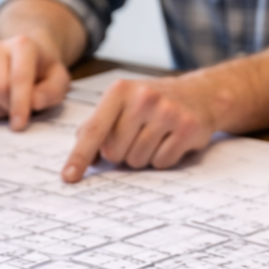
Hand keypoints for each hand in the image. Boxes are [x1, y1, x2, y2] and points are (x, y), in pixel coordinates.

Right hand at [0, 34, 70, 130]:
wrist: (27, 59)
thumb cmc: (44, 71)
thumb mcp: (59, 80)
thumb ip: (52, 91)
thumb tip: (34, 103)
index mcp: (22, 45)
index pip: (19, 77)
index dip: (20, 104)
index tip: (20, 124)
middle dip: (11, 108)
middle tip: (24, 113)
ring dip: (2, 112)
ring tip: (15, 104)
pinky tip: (3, 104)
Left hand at [61, 77, 216, 181]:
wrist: (200, 94)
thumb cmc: (153, 103)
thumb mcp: (122, 104)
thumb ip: (98, 127)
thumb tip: (88, 159)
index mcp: (120, 91)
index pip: (94, 130)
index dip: (80, 156)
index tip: (69, 176)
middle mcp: (143, 98)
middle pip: (116, 153)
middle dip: (123, 153)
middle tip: (137, 137)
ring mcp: (167, 112)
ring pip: (138, 161)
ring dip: (143, 157)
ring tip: (155, 137)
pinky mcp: (187, 128)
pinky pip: (162, 163)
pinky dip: (163, 159)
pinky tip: (170, 141)